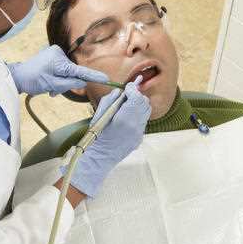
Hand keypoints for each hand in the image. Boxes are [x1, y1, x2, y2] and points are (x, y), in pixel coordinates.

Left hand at [7, 45, 108, 96]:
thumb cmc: (32, 80)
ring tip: (49, 89)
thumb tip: (82, 82)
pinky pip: (60, 69)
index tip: (106, 78)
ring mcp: (54, 54)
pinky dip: (57, 78)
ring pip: (66, 73)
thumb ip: (70, 83)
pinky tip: (48, 83)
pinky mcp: (51, 56)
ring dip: (60, 82)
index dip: (93, 76)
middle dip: (66, 83)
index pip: (80, 70)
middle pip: (72, 72)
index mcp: (59, 60)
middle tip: (53, 92)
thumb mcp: (52, 85)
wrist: (17, 77)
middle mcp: (58, 53)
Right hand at [62, 80, 150, 198]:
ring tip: (129, 106)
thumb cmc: (96, 135)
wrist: (99, 156)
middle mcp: (135, 125)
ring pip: (146, 112)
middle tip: (128, 95)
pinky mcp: (139, 138)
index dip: (132, 89)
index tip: (128, 86)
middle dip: (137, 96)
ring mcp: (139, 133)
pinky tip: (128, 118)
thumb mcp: (99, 114)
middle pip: (144, 103)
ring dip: (139, 106)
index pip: (136, 97)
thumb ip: (111, 99)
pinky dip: (137, 116)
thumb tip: (120, 91)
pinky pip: (143, 122)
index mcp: (124, 118)